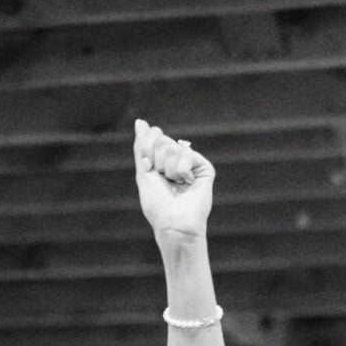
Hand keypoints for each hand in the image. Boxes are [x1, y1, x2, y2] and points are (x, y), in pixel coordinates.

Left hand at [133, 119, 213, 241]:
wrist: (173, 222)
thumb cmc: (157, 204)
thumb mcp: (143, 172)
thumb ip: (141, 147)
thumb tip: (140, 122)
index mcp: (162, 162)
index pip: (153, 138)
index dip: (148, 152)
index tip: (149, 168)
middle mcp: (177, 161)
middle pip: (161, 141)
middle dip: (157, 162)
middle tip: (164, 180)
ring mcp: (191, 164)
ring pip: (172, 148)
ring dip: (168, 169)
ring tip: (175, 184)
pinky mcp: (204, 168)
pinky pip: (187, 154)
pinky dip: (181, 171)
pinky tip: (186, 183)